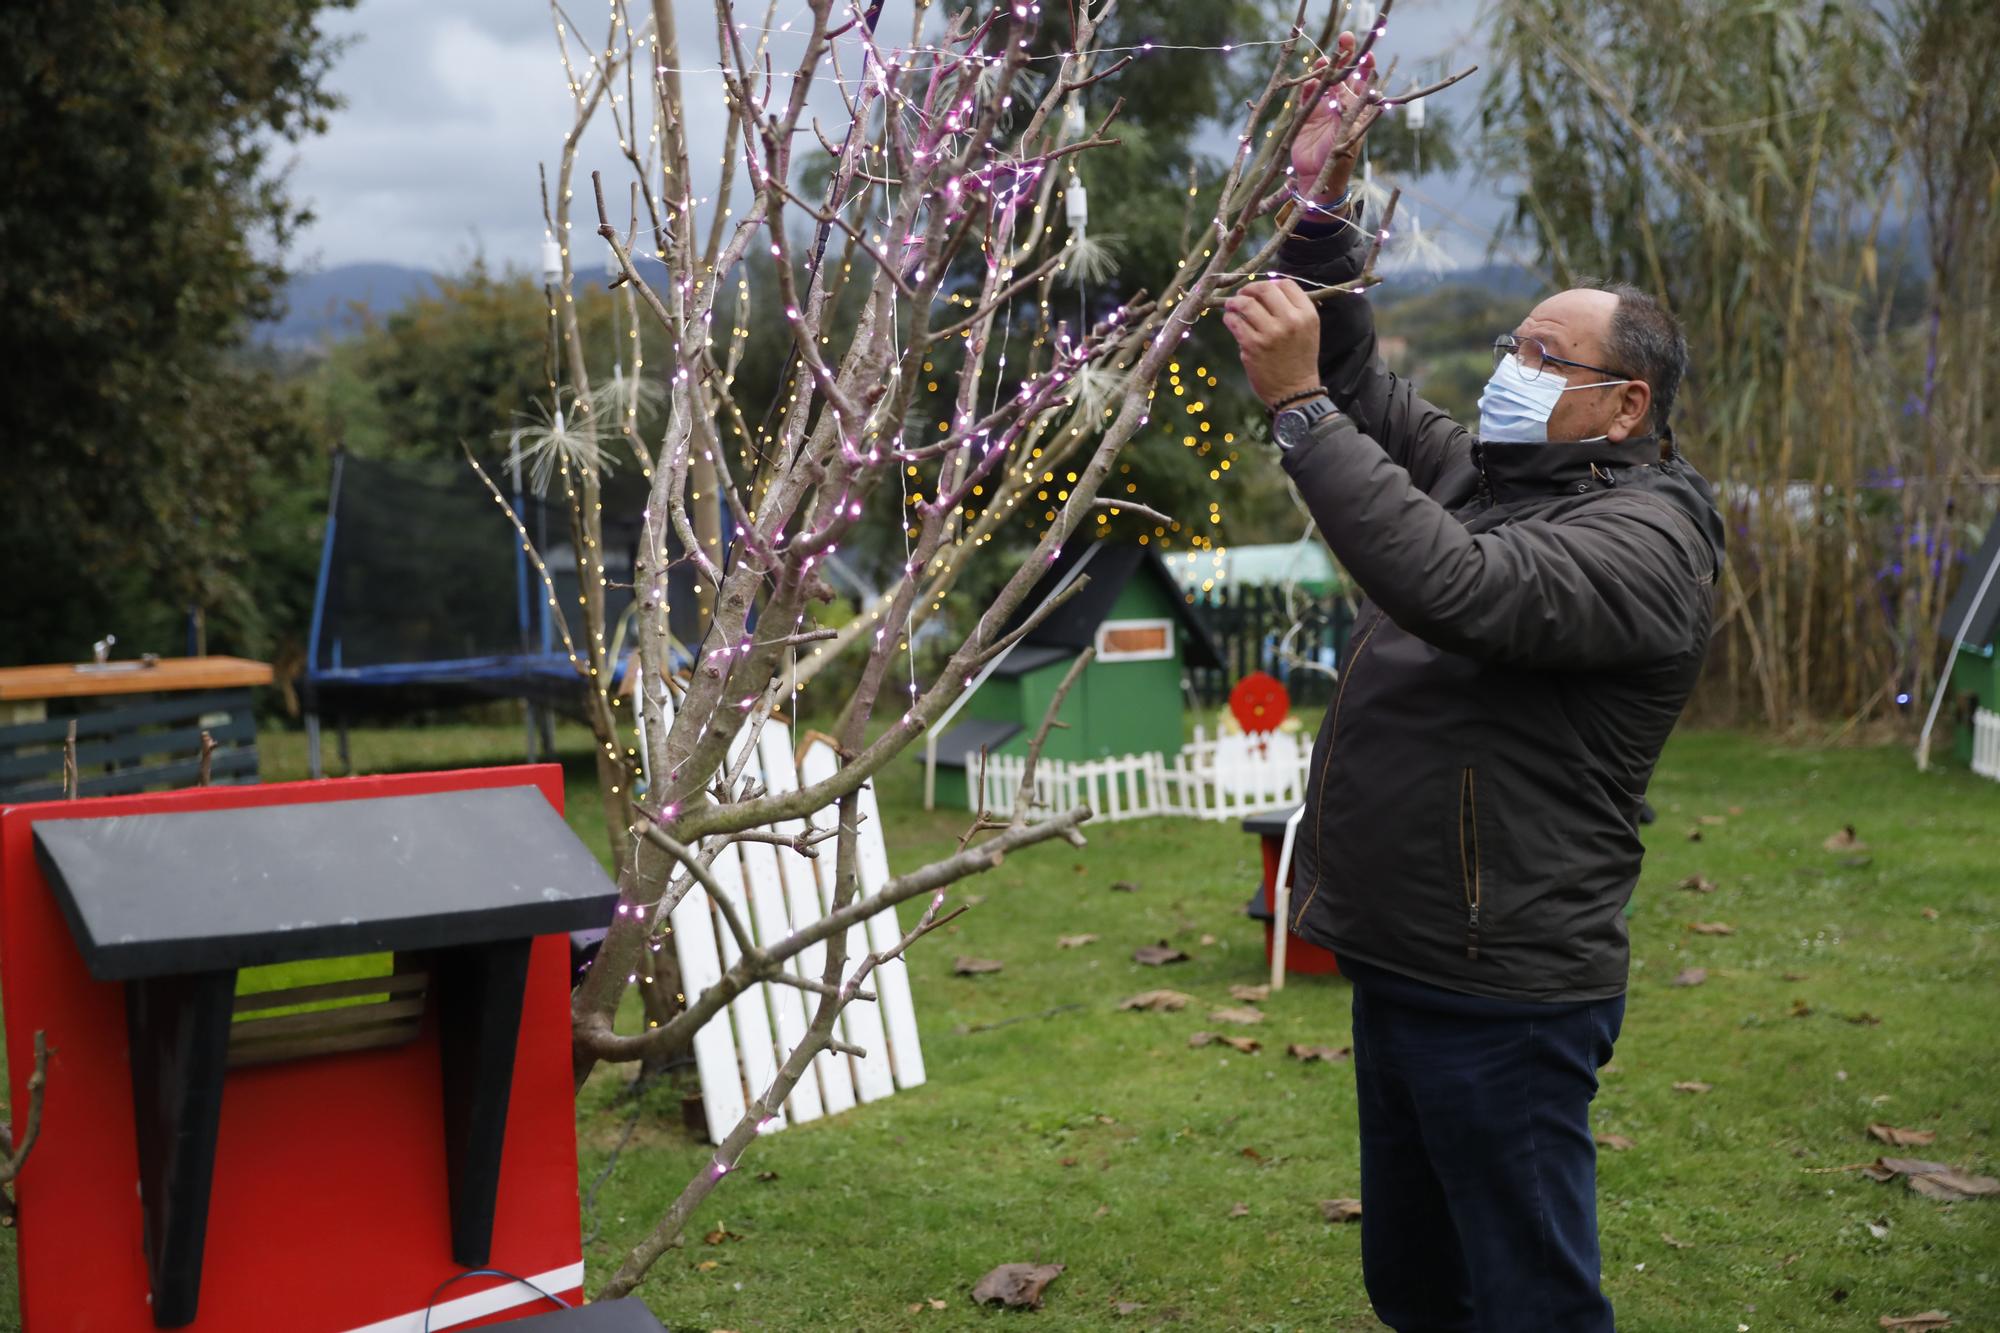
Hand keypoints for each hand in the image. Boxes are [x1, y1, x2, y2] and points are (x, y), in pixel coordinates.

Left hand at [1222, 280, 1321, 407]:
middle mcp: (1291, 321)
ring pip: (1246, 304)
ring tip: (1232, 306)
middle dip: (1249, 289)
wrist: (1295, 391)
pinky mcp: (1253, 346)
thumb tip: (1266, 290)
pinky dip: (1229, 318)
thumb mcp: (1307, 330)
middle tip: (1242, 294)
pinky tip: (1230, 320)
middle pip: (1265, 289)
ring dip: (1235, 303)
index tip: (1260, 291)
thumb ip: (1292, 309)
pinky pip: (1235, 322)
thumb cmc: (1299, 359)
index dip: (1269, 283)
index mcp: (1307, 314)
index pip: (1286, 284)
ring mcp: (1271, 333)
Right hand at [1292, 31, 1381, 203]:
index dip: (1366, 65)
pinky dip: (1308, 86)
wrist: (1317, 180)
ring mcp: (1323, 109)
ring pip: (1324, 81)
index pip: (1364, 81)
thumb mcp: (1345, 134)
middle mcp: (1341, 106)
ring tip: (1322, 60)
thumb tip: (1343, 90)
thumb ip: (1344, 112)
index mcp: (1357, 109)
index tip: (1367, 53)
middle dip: (1345, 57)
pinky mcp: (1306, 115)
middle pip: (1344, 75)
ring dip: (1324, 69)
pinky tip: (1310, 78)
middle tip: (1345, 38)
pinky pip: (1306, 95)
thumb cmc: (1338, 161)